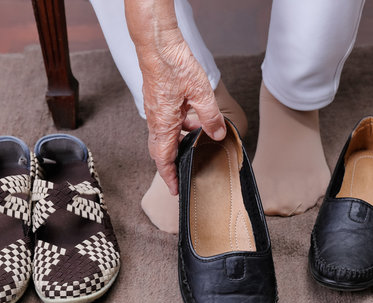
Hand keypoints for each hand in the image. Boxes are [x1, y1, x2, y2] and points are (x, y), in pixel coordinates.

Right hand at [139, 36, 224, 194]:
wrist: (157, 43)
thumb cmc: (174, 65)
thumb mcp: (201, 94)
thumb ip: (211, 117)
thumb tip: (218, 135)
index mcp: (164, 124)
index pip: (163, 159)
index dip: (169, 177)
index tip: (175, 189)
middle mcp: (155, 120)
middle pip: (160, 151)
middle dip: (171, 165)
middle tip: (182, 175)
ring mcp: (154, 110)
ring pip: (164, 136)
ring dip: (177, 143)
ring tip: (195, 143)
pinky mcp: (157, 100)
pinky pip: (166, 122)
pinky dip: (178, 127)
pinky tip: (192, 120)